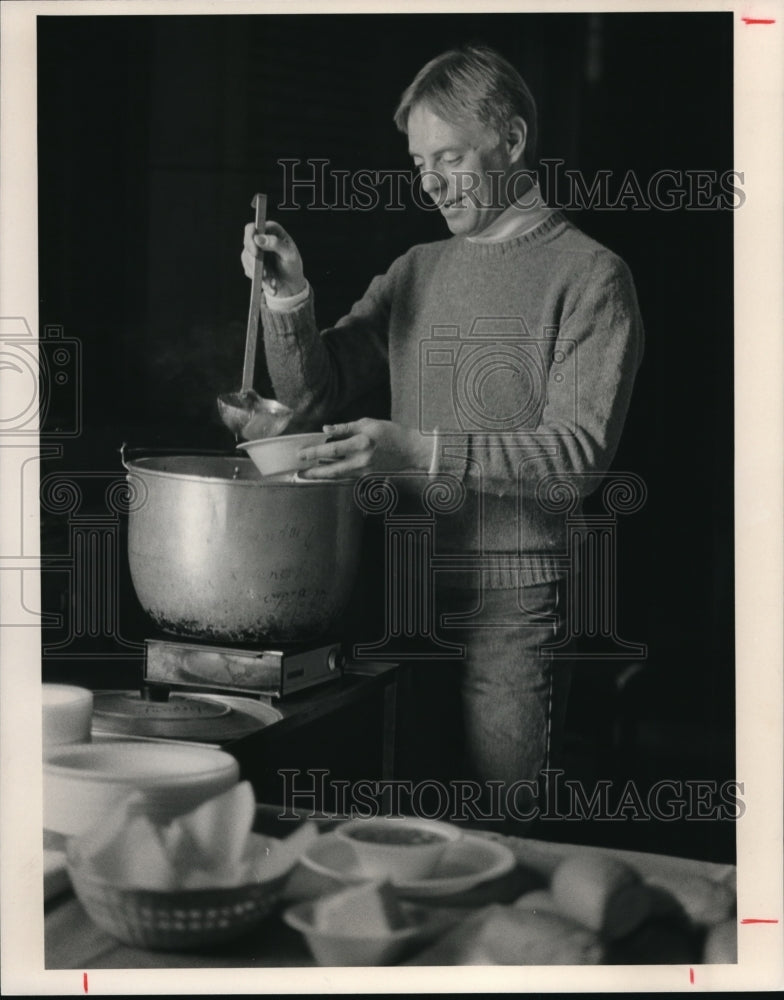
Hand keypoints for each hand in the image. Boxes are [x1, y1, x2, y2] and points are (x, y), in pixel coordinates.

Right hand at [242, 220, 306, 298]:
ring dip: (259, 272)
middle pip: (247, 242)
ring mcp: (255, 250)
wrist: (290, 284)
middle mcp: (261, 238)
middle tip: (264, 273)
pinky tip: (270, 283)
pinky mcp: (251, 262)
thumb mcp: (289, 255)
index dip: (251, 237)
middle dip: (254, 260)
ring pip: (247, 257)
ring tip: (272, 280)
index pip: (255, 227)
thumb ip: (276, 244)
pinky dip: (259, 278)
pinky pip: (249, 269)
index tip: (255, 252)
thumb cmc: (293, 266)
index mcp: (272, 231)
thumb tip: (258, 238)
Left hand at [298, 419, 432, 478]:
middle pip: (332, 469)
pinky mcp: (368, 476)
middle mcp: (362, 460)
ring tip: (308, 474)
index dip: (315, 451)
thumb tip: (326, 429)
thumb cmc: (391, 433)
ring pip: (338, 475)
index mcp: (362, 443)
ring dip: (322, 475)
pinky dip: (335, 474)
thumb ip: (346, 427)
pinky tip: (326, 471)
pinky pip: (347, 475)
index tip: (301, 452)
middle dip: (314, 471)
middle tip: (299, 471)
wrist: (410, 450)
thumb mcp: (368, 423)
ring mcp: (365, 470)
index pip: (332, 448)